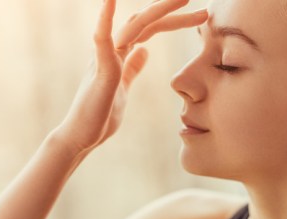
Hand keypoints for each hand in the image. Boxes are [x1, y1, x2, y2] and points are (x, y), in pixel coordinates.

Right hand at [56, 0, 207, 153]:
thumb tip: (145, 51)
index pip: (150, 29)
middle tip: (205, 11)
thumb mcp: (123, 88)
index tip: (200, 19)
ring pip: (135, 25)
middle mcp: (112, 49)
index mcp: (119, 54)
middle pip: (145, 22)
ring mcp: (105, 57)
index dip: (174, 21)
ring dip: (159, 10)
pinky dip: (105, 18)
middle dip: (173, 12)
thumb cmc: (99, 116)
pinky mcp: (100, 69)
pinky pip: (102, 38)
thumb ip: (132, 68)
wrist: (81, 137)